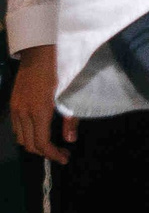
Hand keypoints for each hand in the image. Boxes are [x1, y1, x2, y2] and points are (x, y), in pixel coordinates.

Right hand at [10, 48, 67, 164]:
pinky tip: (38, 131)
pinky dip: (26, 135)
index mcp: (39, 112)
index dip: (52, 154)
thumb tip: (70, 139)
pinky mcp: (13, 105)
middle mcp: (23, 113)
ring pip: (21, 138)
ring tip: (50, 145)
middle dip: (45, 152)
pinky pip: (16, 128)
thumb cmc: (57, 72)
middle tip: (61, 153)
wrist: (38, 55)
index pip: (42, 143)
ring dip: (34, 145)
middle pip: (29, 144)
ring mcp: (16, 109)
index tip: (64, 158)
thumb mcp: (67, 95)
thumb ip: (69, 118)